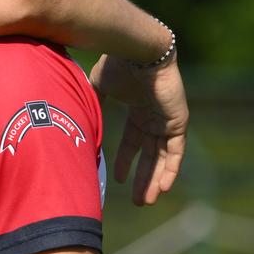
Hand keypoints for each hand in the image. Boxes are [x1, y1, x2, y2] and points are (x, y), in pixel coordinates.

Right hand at [89, 54, 186, 206]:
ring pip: (163, 157)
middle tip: (137, 201)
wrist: (137, 52)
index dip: (126, 160)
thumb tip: (75, 120)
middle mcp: (154, 117)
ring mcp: (167, 120)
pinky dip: (171, 169)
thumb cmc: (117, 65)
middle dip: (143, 178)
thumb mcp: (97, 87)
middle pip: (150, 155)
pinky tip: (163, 187)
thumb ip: (92, 104)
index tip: (117, 179)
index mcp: (138, 110)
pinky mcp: (177, 121)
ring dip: (155, 180)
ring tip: (146, 201)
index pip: (133, 142)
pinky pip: (176, 151)